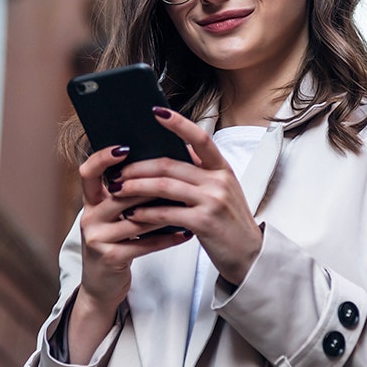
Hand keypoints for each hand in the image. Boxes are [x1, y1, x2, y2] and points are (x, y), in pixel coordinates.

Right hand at [70, 144, 192, 362]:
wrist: (103, 286)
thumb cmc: (116, 243)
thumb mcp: (115, 217)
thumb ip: (129, 193)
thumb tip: (161, 163)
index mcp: (91, 201)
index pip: (89, 171)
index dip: (103, 157)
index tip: (125, 146)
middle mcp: (90, 216)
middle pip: (122, 193)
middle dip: (151, 184)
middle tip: (179, 175)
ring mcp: (98, 238)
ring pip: (137, 218)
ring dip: (166, 211)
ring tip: (191, 204)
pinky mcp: (110, 258)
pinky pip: (144, 243)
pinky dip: (168, 238)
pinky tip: (186, 233)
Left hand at [109, 107, 263, 285]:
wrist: (249, 254)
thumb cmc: (229, 222)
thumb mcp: (221, 191)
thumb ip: (199, 173)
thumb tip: (166, 157)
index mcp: (222, 168)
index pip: (200, 138)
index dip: (178, 124)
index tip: (157, 112)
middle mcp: (218, 180)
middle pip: (170, 165)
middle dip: (139, 167)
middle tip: (118, 171)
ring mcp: (212, 200)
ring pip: (164, 186)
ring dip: (136, 187)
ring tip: (118, 190)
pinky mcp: (204, 222)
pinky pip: (166, 212)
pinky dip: (146, 213)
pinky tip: (132, 214)